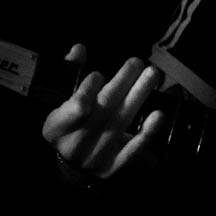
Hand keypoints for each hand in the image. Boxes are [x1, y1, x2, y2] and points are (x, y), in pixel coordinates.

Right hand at [42, 44, 167, 178]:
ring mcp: (95, 157)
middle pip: (104, 109)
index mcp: (56, 128)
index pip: (75, 108)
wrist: (73, 166)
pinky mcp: (114, 167)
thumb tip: (79, 48)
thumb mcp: (61, 101)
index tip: (98, 75)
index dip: (87, 90)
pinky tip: (159, 114)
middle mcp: (75, 144)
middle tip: (137, 62)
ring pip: (121, 122)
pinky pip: (133, 149)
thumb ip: (70, 74)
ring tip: (152, 74)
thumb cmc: (69, 124)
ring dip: (139, 95)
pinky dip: (147, 132)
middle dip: (122, 82)